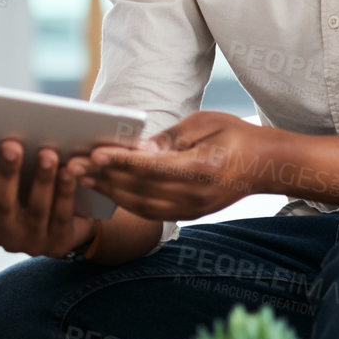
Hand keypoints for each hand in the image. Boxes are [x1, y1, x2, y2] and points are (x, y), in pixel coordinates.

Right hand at [0, 140, 94, 257]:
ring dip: (42, 180)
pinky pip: (64, 215)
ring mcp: (35, 242)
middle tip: (12, 144)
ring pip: (38, 209)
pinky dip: (67, 191)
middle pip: (5, 203)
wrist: (68, 230)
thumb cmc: (24, 204)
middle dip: (8, 172)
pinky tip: (71, 170)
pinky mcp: (61, 242)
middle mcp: (8, 238)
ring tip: (48, 153)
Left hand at [82, 111, 278, 220]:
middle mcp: (195, 195)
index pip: (154, 167)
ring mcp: (191, 209)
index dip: (122, 162)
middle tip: (73, 164)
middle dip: (104, 177)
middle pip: (141, 189)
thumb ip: (170, 139)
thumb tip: (138, 149)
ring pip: (140, 205)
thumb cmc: (234, 135)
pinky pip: (148, 212)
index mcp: (202, 169)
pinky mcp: (187, 215)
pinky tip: (104, 189)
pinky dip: (123, 202)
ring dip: (108, 191)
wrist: (265, 166)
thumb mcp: (205, 123)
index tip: (95, 154)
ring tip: (80, 177)